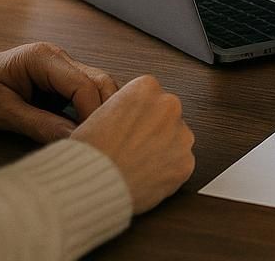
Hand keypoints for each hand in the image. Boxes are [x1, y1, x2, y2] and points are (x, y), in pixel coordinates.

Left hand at [0, 40, 118, 142]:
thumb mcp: (1, 112)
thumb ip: (38, 124)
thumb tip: (74, 139)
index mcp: (44, 58)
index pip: (84, 86)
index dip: (91, 115)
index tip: (88, 143)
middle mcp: (60, 58)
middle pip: (101, 82)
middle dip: (106, 113)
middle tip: (101, 144)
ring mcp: (63, 68)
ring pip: (99, 88)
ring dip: (100, 113)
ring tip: (94, 141)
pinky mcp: (62, 81)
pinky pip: (86, 95)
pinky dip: (90, 113)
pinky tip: (84, 133)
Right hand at [71, 75, 194, 213]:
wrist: (90, 186)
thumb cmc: (88, 152)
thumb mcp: (98, 112)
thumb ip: (124, 109)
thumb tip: (132, 116)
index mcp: (146, 87)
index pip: (150, 95)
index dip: (137, 115)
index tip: (128, 128)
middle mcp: (169, 106)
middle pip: (166, 116)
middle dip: (153, 130)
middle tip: (132, 148)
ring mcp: (182, 134)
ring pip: (176, 140)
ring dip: (162, 150)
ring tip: (136, 164)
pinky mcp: (186, 163)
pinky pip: (179, 165)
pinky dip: (166, 172)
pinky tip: (145, 177)